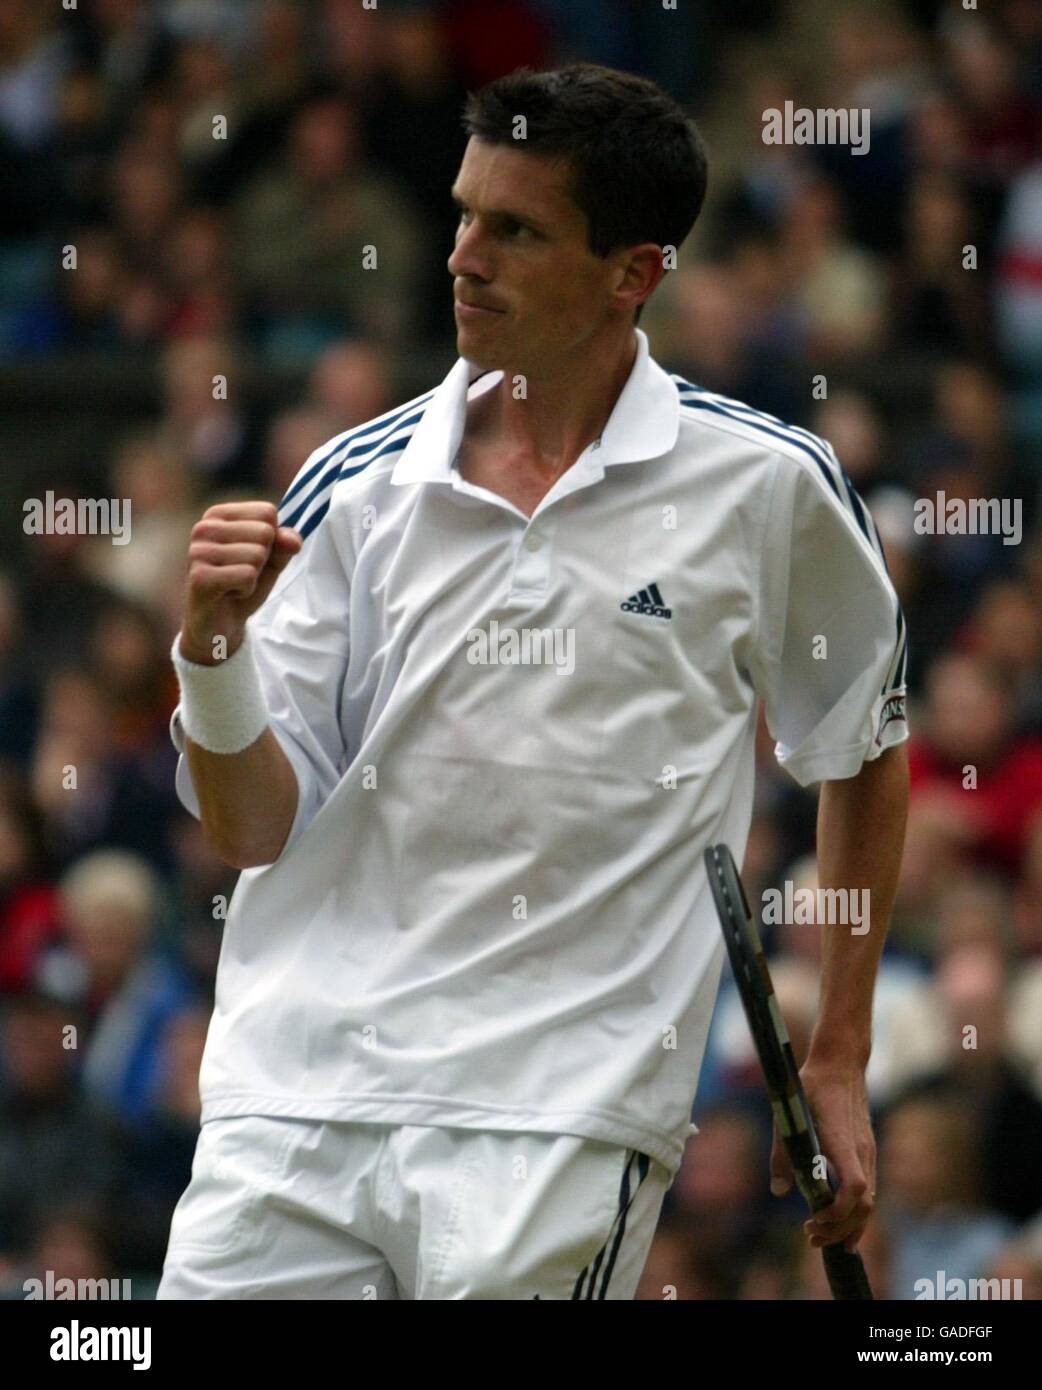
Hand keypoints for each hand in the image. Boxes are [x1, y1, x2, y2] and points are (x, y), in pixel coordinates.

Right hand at [181, 501, 301, 663]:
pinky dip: (246, 589)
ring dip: (253, 576)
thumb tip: (294, 540)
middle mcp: (204, 527)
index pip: (267, 512)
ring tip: (234, 583)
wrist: (219, 622)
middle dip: (263, 559)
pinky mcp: (200, 576)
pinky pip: (247, 575)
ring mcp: (198, 551)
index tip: (251, 555)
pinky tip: (229, 593)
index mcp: (218, 514)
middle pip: (264, 532)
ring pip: (257, 555)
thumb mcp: (271, 560)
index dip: (271, 539)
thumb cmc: (242, 584)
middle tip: (241, 573)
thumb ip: (284, 544)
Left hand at [769, 1058, 875, 1253]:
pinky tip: (838, 1219)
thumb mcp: (788, 1113)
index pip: (854, 1188)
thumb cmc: (811, 1084)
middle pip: (865, 1205)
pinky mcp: (867, 1150)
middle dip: (840, 1229)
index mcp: (843, 1140)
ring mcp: (868, 1151)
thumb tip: (779, 1190)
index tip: (814, 1219)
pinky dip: (855, 1211)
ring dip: (849, 1225)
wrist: (842, 1062)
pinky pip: (868, 1190)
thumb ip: (782, 1151)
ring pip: (870, 1201)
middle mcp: (862, 1150)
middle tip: (812, 1239)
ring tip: (823, 1237)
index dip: (838, 1212)